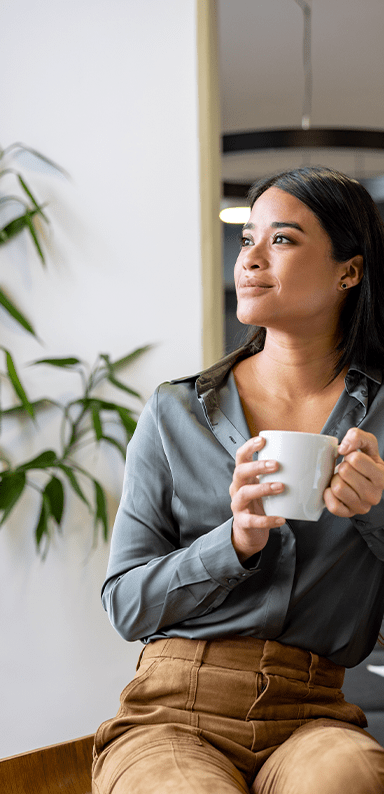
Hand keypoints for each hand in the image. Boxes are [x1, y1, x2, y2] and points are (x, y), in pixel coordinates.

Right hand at [229, 436, 284, 562]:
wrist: (250, 533)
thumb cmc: (264, 504)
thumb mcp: (267, 486)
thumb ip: (282, 474)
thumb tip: (315, 460)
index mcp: (244, 476)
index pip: (240, 456)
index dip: (249, 447)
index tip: (262, 440)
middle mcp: (237, 488)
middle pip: (240, 471)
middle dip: (257, 466)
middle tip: (276, 465)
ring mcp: (238, 505)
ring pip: (244, 493)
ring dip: (263, 488)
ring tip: (281, 487)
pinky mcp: (243, 522)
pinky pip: (253, 520)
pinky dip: (267, 520)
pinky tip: (281, 519)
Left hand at [324, 428, 383, 517]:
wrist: (360, 479)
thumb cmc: (363, 461)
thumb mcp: (366, 443)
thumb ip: (357, 436)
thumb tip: (343, 448)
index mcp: (382, 476)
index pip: (356, 459)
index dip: (350, 455)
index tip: (354, 459)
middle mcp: (375, 495)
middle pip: (345, 472)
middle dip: (342, 467)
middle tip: (347, 470)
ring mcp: (362, 506)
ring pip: (338, 488)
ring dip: (335, 480)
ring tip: (342, 480)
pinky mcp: (349, 514)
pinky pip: (333, 506)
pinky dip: (329, 495)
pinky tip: (334, 490)